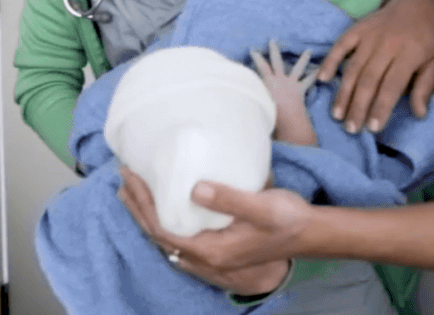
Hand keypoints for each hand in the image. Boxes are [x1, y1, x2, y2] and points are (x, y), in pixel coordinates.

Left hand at [119, 168, 311, 286]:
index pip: (162, 228)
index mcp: (211, 250)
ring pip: (167, 238)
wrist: (310, 234)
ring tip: (132, 191)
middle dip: (137, 206)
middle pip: (158, 235)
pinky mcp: (218, 249)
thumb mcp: (260, 206)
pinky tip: (162, 208)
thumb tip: (194, 189)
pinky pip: (179, 238)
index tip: (130, 176)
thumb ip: (227, 199)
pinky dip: (163, 221)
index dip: (142, 203)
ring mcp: (212, 256)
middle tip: (123, 178)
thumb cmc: (287, 219)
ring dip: (146, 214)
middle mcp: (206, 258)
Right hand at [250, 41, 316, 145]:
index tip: (253, 49)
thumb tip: (240, 96)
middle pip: (276, 61)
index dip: (256, 56)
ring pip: (298, 68)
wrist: (286, 119)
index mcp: (267, 81)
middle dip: (274, 50)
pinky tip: (319, 72)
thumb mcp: (256, 101)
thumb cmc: (268, 113)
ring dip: (303, 59)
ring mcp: (291, 83)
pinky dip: (313, 76)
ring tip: (309, 51)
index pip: (260, 65)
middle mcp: (279, 79)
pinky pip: (308, 82)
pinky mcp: (300, 90)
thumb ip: (252, 94)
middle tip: (273, 41)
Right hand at [316, 0, 433, 133]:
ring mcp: (370, 35)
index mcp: (410, 54)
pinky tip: (322, 79)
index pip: (392, 86)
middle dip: (358, 106)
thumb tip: (419, 114)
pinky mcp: (358, 28)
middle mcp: (388, 45)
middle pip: (369, 80)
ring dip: (343, 92)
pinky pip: (341, 45)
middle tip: (351, 128)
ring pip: (353, 67)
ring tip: (337, 114)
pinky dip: (330, 61)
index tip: (372, 128)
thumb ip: (425, 87)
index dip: (381, 107)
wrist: (420, 3)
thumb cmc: (430, 37)